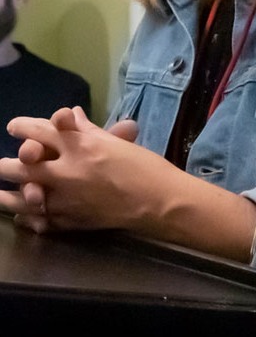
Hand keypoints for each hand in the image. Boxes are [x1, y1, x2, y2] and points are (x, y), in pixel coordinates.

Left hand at [8, 108, 138, 233]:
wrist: (158, 202)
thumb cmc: (143, 167)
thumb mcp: (114, 143)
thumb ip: (87, 129)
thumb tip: (69, 114)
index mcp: (80, 145)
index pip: (40, 130)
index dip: (23, 127)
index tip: (14, 127)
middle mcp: (66, 170)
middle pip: (23, 164)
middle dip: (9, 164)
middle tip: (3, 165)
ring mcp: (65, 198)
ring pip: (22, 195)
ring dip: (7, 195)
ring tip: (0, 194)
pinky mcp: (69, 221)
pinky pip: (38, 220)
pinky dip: (28, 218)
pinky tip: (22, 217)